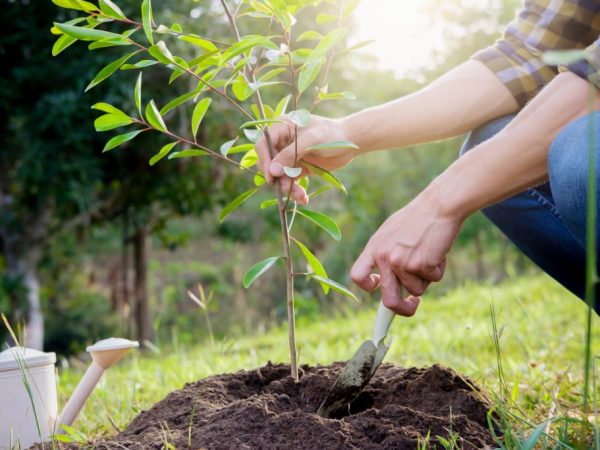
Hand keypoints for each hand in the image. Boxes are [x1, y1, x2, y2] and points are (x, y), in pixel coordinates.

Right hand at [255, 114, 357, 203]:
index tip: (271, 176)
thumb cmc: (332, 135)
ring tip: (300, 196)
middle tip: (287, 188)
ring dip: (287, 187)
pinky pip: (290, 181)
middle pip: (269, 163)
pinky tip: (303, 198)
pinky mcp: (298, 168)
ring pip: (279, 176)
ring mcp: (289, 156)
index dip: (265, 160)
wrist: (351, 142)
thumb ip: (290, 154)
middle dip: (277, 178)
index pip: (263, 144)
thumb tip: (272, 171)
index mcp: (282, 128)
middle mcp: (282, 142)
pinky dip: (295, 191)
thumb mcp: (311, 141)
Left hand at [350, 193, 462, 315]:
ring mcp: (401, 262)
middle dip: (402, 309)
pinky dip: (439, 269)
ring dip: (427, 277)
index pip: (358, 275)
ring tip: (431, 252)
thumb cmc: (419, 218)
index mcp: (374, 247)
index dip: (367, 286)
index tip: (379, 288)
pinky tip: (438, 250)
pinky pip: (434, 279)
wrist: (439, 205)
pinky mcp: (421, 265)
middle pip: (388, 299)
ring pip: (417, 289)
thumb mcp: (392, 233)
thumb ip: (387, 254)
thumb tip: (388, 281)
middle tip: (413, 305)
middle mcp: (384, 257)